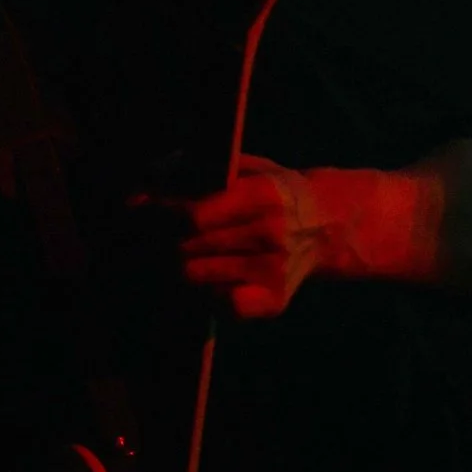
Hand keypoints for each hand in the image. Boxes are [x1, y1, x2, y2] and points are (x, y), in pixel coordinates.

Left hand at [130, 152, 326, 320]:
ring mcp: (274, 271)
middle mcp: (271, 235)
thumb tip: (145, 185)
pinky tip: (209, 278)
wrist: (329, 224)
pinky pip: (220, 303)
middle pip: (190, 247)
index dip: (161, 215)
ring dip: (179, 266)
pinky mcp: (275, 301)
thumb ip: (202, 172)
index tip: (141, 212)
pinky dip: (207, 292)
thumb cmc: (276, 191)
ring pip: (196, 276)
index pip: (195, 215)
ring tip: (175, 255)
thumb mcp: (249, 168)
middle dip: (161, 241)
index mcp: (263, 196)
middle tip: (145, 237)